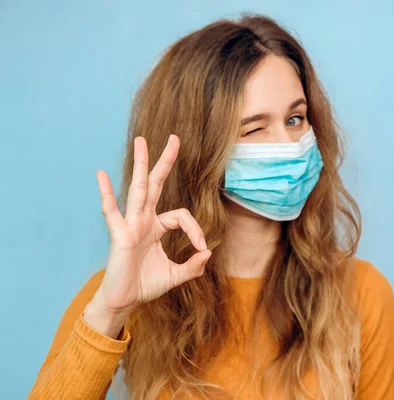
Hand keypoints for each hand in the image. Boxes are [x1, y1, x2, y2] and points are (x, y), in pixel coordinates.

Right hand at [91, 134, 210, 315]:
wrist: (124, 301)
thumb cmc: (146, 285)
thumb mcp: (176, 275)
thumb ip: (193, 266)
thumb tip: (208, 254)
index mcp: (157, 226)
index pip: (181, 215)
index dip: (195, 229)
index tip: (202, 248)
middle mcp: (144, 220)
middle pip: (156, 184)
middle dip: (165, 161)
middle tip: (174, 138)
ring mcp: (131, 224)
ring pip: (138, 189)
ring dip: (140, 164)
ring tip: (142, 140)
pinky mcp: (119, 234)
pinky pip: (112, 211)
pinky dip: (106, 193)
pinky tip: (101, 174)